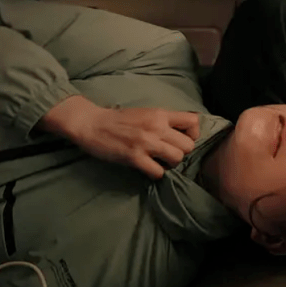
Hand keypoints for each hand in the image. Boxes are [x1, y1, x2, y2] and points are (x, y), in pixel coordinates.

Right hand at [41, 96, 199, 179]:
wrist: (91, 123)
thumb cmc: (118, 119)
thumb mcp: (145, 113)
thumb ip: (163, 120)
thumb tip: (182, 131)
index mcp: (160, 114)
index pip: (193, 122)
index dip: (192, 134)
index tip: (181, 139)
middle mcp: (156, 127)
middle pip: (188, 146)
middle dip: (181, 152)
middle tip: (168, 153)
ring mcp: (146, 142)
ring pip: (177, 159)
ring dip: (170, 164)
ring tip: (159, 162)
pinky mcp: (134, 157)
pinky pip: (158, 172)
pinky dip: (156, 174)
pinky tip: (148, 169)